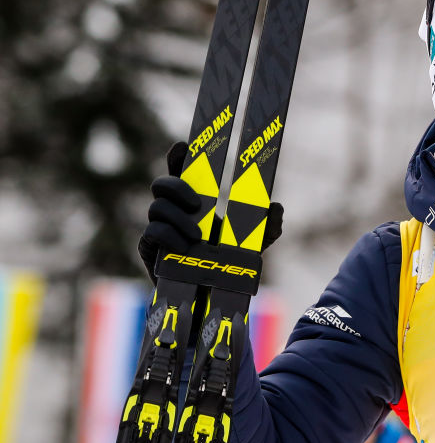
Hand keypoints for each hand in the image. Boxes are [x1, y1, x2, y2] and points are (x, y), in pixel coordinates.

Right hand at [138, 141, 283, 282]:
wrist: (209, 296)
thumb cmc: (229, 263)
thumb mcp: (255, 245)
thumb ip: (268, 227)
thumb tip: (276, 207)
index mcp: (195, 201)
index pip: (182, 172)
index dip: (178, 156)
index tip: (183, 146)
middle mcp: (174, 210)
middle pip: (161, 184)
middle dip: (176, 187)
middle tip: (197, 203)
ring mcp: (159, 227)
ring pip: (157, 208)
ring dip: (178, 219)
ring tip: (198, 237)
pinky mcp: (150, 247)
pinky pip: (152, 233)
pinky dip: (169, 237)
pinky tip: (185, 248)